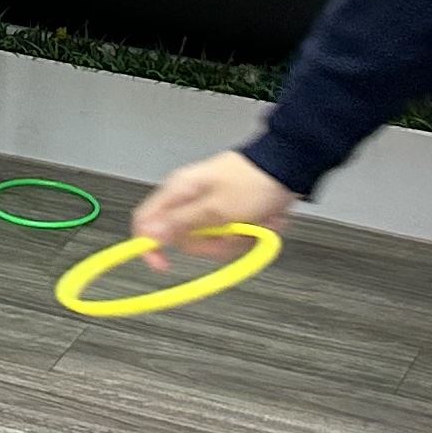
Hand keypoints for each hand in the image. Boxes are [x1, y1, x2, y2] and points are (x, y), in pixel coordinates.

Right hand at [131, 149, 294, 252]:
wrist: (286, 168)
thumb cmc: (253, 182)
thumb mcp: (215, 209)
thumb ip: (180, 224)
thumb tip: (150, 236)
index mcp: (179, 191)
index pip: (145, 222)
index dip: (148, 246)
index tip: (163, 264)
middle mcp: (188, 197)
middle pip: (181, 238)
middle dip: (208, 244)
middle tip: (229, 234)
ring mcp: (207, 205)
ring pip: (206, 241)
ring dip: (231, 241)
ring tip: (249, 225)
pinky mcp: (225, 212)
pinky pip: (224, 237)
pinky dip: (242, 235)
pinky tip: (255, 223)